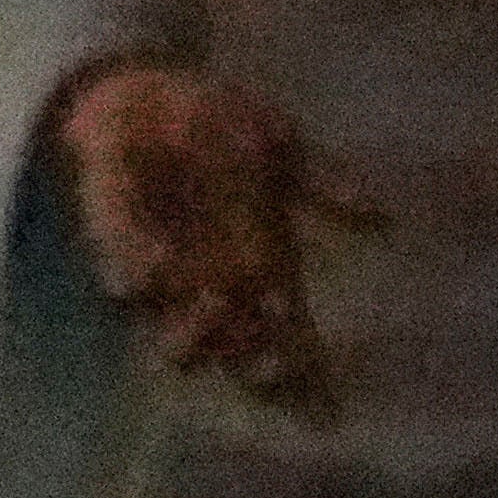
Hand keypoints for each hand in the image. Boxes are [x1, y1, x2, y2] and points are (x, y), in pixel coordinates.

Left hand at [54, 60, 366, 416]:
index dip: (305, 376)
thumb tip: (387, 219)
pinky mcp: (109, 234)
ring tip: (215, 320)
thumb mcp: (283, 150)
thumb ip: (329, 186)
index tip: (324, 412)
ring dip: (193, 333)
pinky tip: (154, 273)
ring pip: (171, 329)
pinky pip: (121, 269)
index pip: (288, 334)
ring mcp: (158, 264)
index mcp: (258, 263)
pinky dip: (136, 271)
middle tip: (266, 367)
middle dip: (247, 364)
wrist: (146, 85)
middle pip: (231, 350)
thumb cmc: (219, 121)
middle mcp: (208, 278)